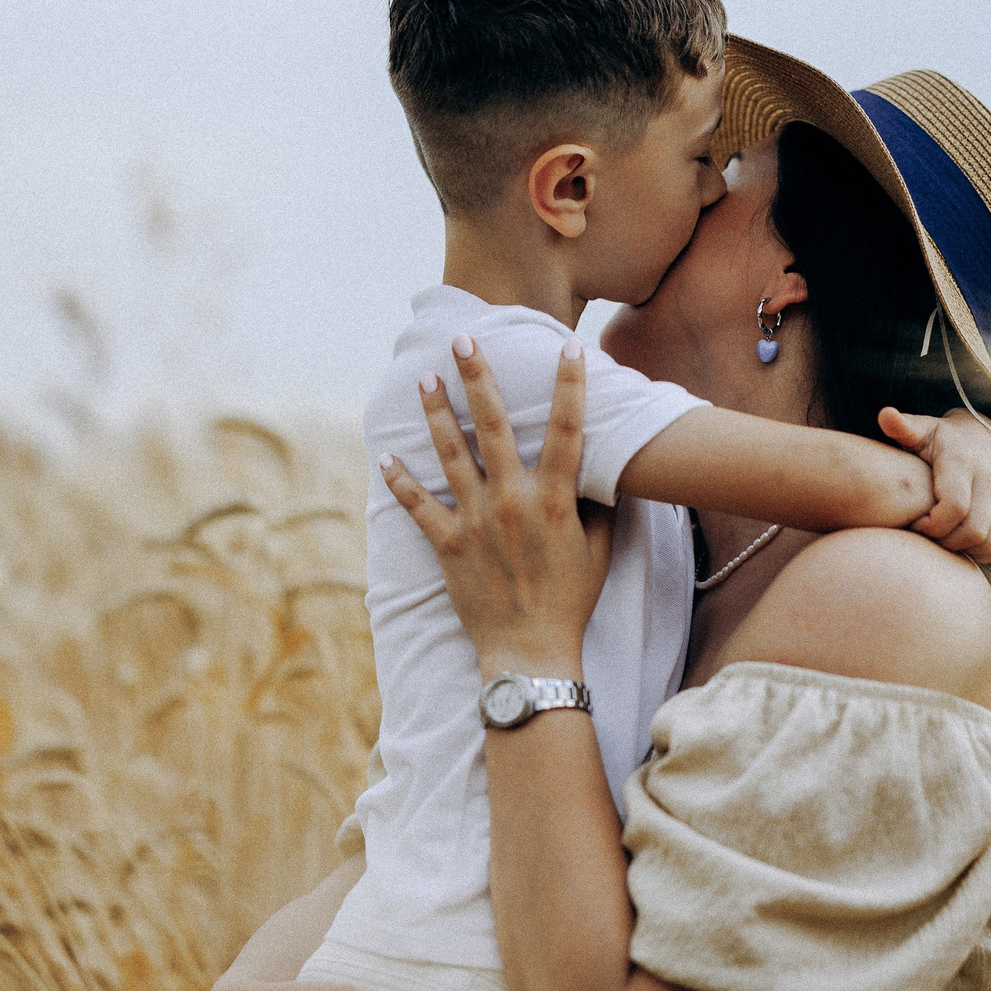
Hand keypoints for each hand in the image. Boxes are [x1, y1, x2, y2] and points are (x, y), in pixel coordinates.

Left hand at [379, 336, 615, 678]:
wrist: (530, 651)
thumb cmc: (570, 601)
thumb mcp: (599, 551)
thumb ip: (599, 507)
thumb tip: (604, 474)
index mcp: (553, 498)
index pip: (566, 429)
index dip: (569, 384)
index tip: (568, 346)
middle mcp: (511, 500)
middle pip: (492, 425)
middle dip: (477, 377)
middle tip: (463, 340)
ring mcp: (475, 520)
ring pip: (449, 454)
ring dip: (435, 413)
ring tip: (425, 380)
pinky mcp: (447, 544)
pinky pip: (417, 505)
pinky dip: (400, 481)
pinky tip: (386, 456)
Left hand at [879, 407, 990, 561]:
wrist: (985, 438)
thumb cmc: (943, 440)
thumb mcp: (923, 430)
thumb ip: (903, 428)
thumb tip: (885, 415)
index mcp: (963, 462)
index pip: (954, 507)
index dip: (931, 525)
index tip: (915, 522)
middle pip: (973, 530)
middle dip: (945, 541)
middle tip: (928, 535)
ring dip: (964, 549)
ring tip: (943, 539)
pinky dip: (982, 552)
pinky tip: (961, 542)